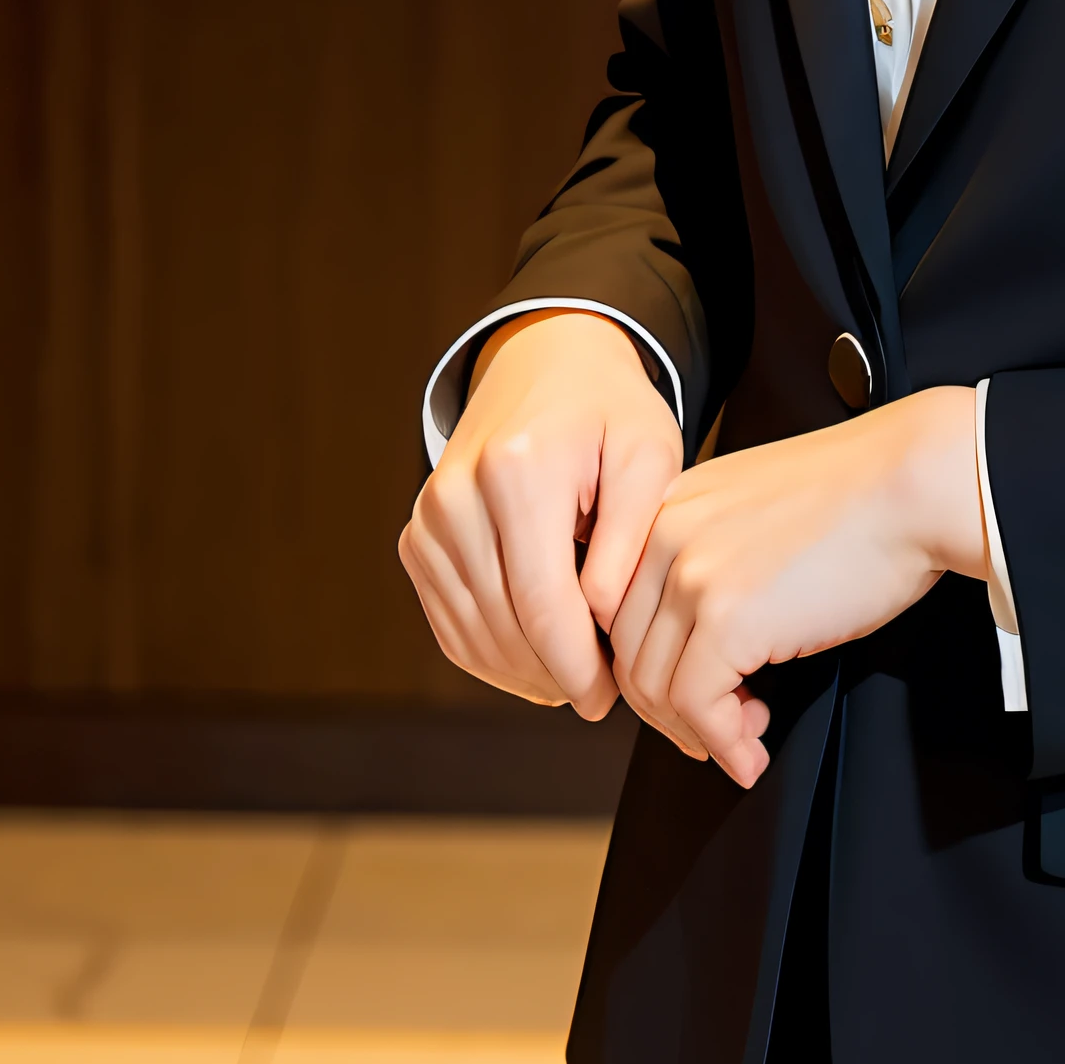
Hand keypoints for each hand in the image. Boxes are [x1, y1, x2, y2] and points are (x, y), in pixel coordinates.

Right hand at [399, 312, 683, 720]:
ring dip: (523, 672)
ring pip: (472, 632)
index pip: (543, 602)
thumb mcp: (648, 455)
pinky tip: (535, 664)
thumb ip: (630, 535)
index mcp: (519, 469)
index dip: (577, 664)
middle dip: (555, 675)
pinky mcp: (416, 540)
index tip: (610, 697)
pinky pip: (449, 622)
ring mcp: (427, 519)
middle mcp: (457, 495)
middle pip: (505, 624)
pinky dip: (490, 654)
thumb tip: (600, 616)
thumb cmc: (609, 413)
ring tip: (575, 682)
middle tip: (602, 697)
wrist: (544, 366)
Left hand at [604, 386, 985, 788]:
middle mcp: (665, 533)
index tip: (686, 694)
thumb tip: (701, 644)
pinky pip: (698, 707)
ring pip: (654, 688)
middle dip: (671, 709)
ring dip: (700, 732)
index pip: (619, 607)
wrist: (915, 484)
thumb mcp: (758, 513)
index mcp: (668, 503)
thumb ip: (711, 559)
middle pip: (628, 653)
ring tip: (749, 735)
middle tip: (722, 727)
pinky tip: (753, 751)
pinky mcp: (727, 616)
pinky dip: (724, 744)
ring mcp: (691, 574)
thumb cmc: (862, 497)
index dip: (651, 664)